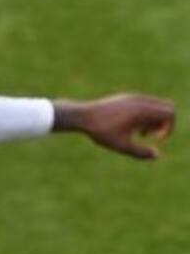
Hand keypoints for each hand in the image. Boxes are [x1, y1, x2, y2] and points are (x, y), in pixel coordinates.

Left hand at [55, 94, 174, 159]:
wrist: (82, 116)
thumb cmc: (101, 131)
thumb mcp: (121, 146)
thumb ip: (140, 152)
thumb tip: (156, 155)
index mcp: (143, 110)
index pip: (170, 113)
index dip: (168, 127)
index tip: (156, 138)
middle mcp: (141, 100)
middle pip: (166, 108)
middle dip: (163, 123)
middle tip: (150, 135)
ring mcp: (133, 97)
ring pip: (155, 105)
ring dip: (153, 119)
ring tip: (139, 133)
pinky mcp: (125, 98)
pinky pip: (144, 103)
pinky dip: (144, 114)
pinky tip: (129, 127)